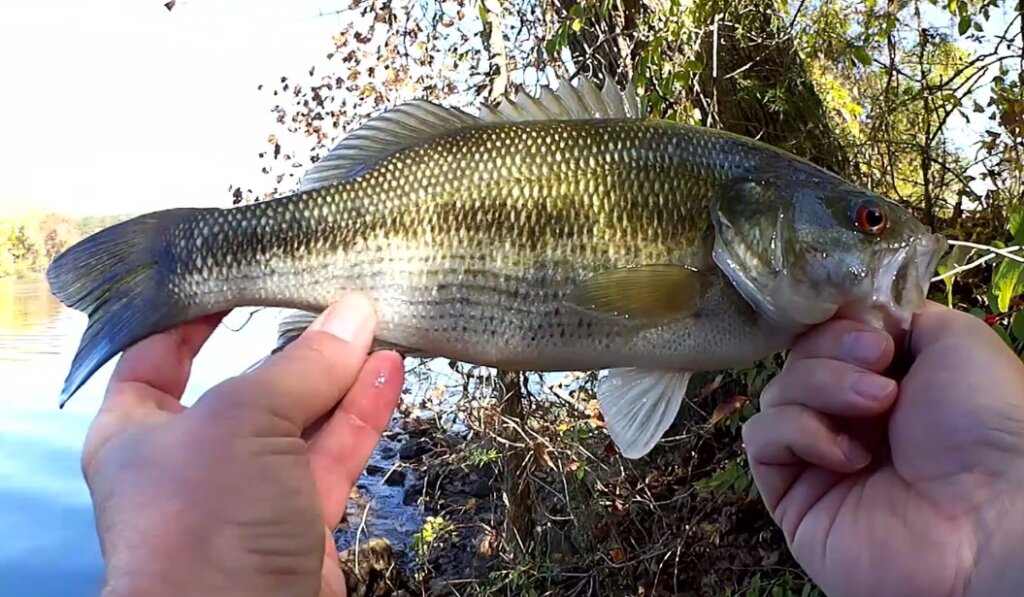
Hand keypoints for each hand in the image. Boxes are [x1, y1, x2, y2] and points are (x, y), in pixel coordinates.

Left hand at [82, 293, 403, 596]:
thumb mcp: (242, 421)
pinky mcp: (300, 519)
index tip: (240, 271)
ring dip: (339, 374)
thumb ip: (301, 366)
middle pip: (247, 385)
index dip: (197, 311)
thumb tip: (354, 313)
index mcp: (139, 431)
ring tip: (376, 323)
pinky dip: (360, 412)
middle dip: (291, 343)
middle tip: (334, 294)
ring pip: (301, 419)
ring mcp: (250, 492)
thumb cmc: (203, 518)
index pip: (159, 353)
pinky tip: (386, 370)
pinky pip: (332, 453)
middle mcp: (192, 459)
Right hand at [742, 301, 1023, 596]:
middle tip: (879, 371)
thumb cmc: (987, 423)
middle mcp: (849, 419)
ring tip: (875, 410)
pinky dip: (798, 433)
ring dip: (820, 389)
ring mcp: (818, 459)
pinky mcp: (791, 498)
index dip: (838, 328)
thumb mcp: (956, 341)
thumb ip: (896, 314)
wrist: (991, 512)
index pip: (827, 338)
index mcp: (888, 383)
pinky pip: (762, 439)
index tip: (877, 338)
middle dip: (832, 356)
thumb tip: (853, 318)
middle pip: (797, 361)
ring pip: (776, 394)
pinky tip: (848, 456)